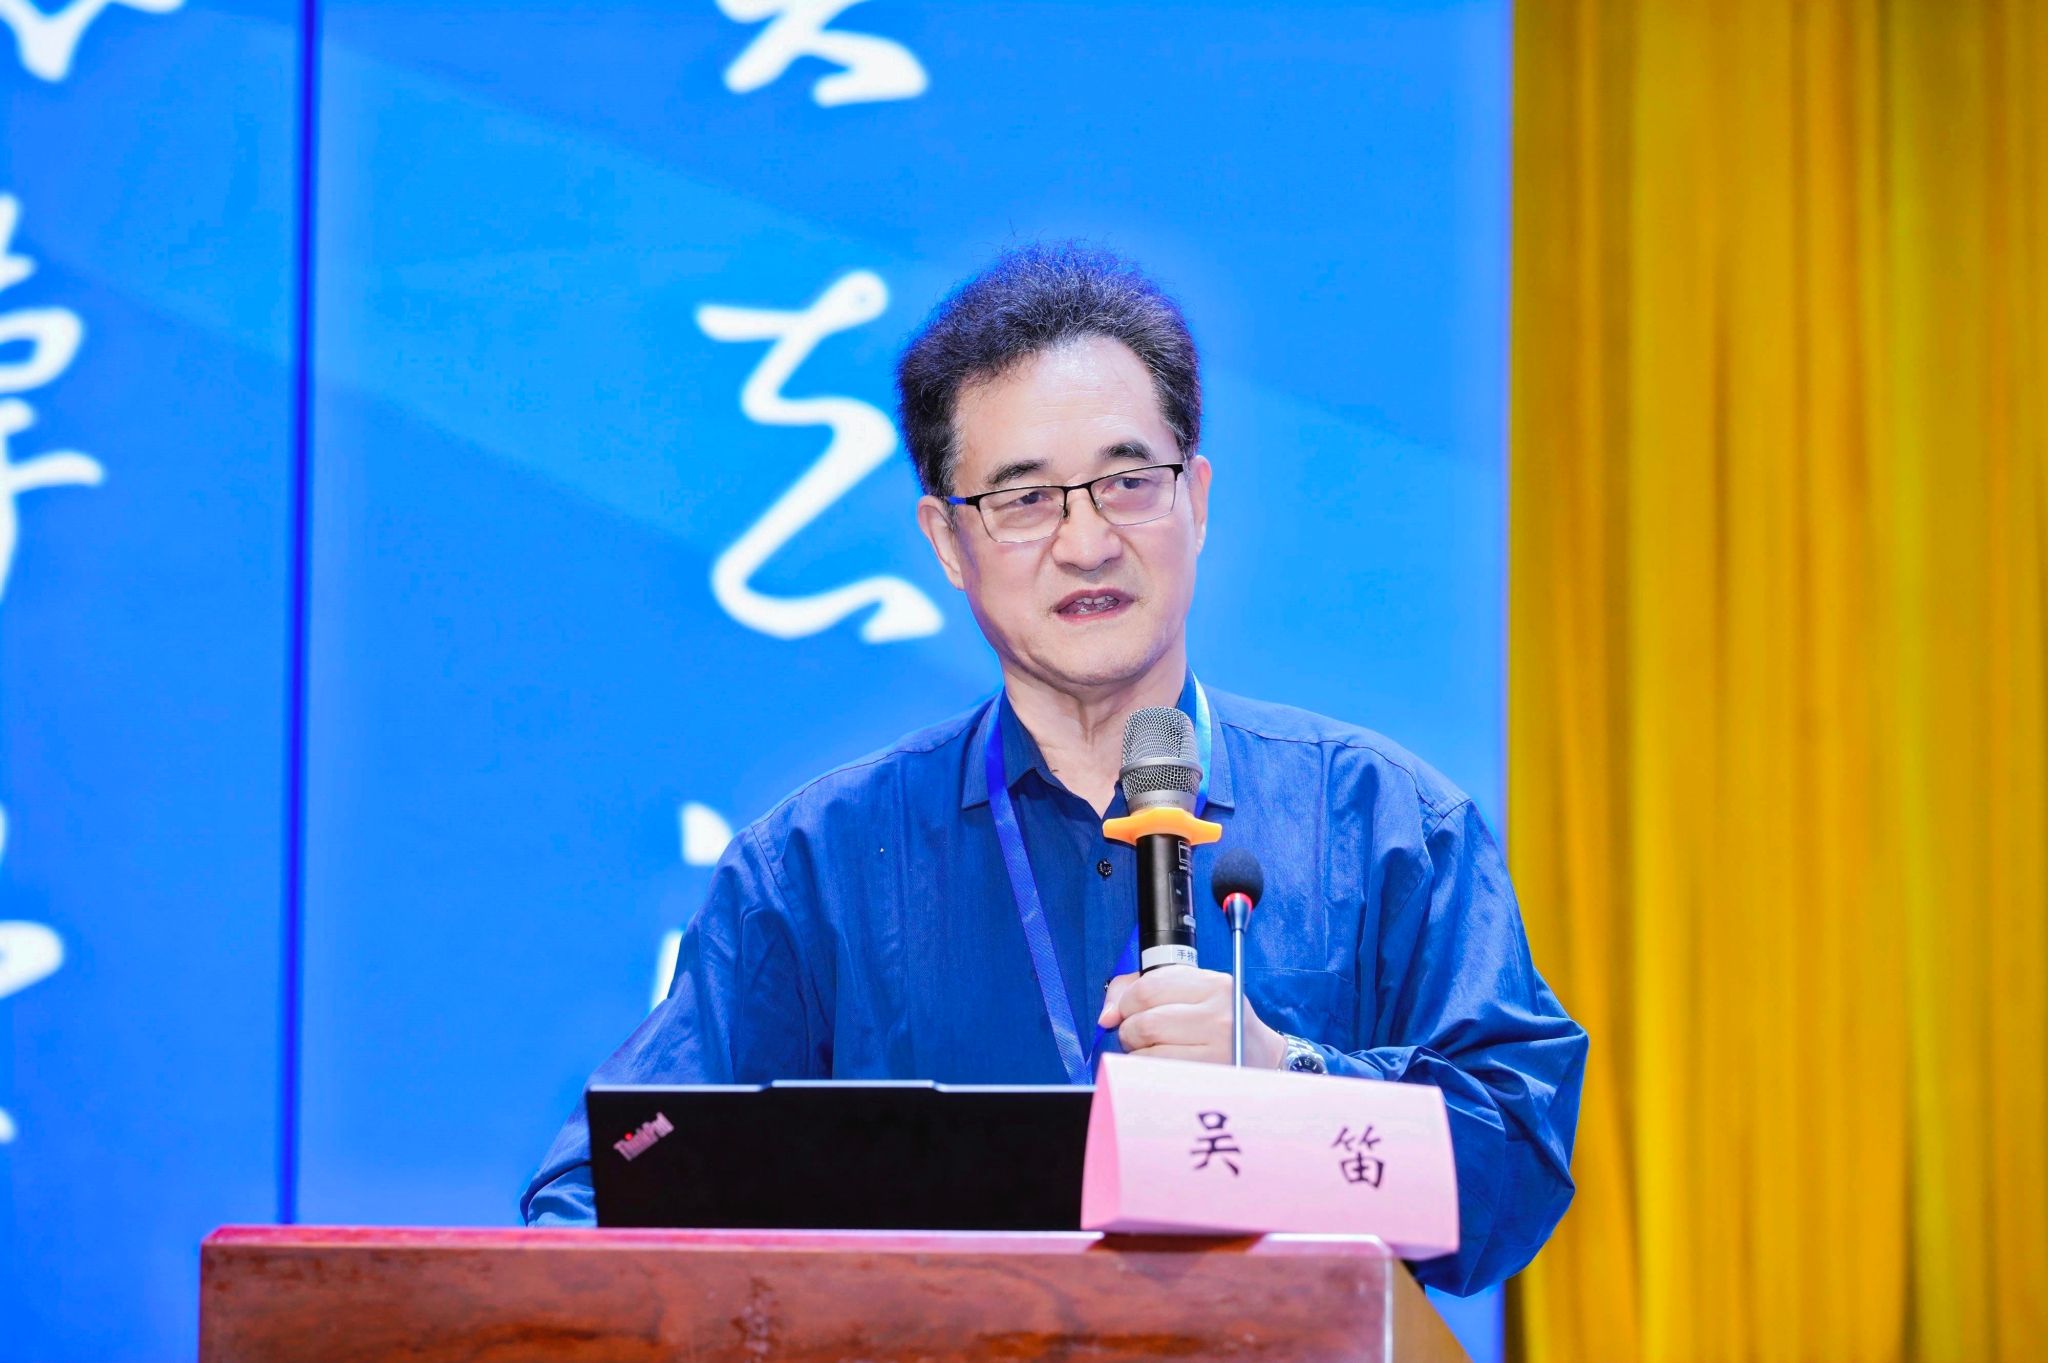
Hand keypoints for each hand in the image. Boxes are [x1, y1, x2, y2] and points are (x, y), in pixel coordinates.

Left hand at [1097, 966, 1285, 1068]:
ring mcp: (1216, 1050)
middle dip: (1129, 1030)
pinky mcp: (1207, 1078)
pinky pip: (1156, 1074)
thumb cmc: (1216, 1021)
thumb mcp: (1190, 990)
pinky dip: (1147, 1071)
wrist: (1261, 1056)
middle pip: (1144, 1021)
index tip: (1126, 1011)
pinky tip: (1161, 1066)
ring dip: (1137, 1053)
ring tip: (1152, 1050)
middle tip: (1139, 1035)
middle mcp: (1218, 1016)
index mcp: (1214, 985)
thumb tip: (1107, 1016)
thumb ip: (1139, 987)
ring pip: (1146, 1050)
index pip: (1148, 988)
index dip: (1126, 1002)